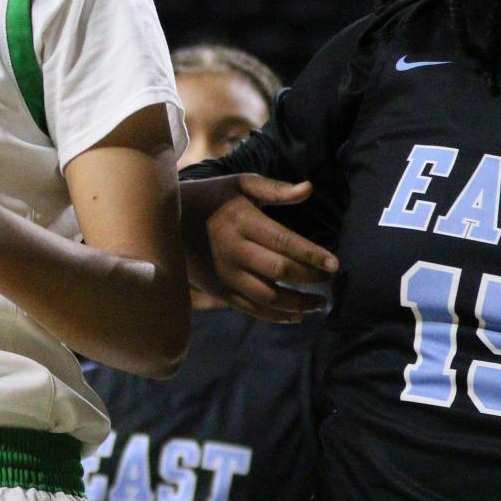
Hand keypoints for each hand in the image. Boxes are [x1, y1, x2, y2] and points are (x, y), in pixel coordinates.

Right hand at [180, 173, 335, 322]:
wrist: (165, 221)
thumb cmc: (212, 197)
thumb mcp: (239, 184)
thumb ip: (275, 188)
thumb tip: (309, 188)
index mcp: (242, 222)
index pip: (284, 242)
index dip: (312, 255)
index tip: (335, 265)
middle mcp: (234, 251)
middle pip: (281, 271)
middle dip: (311, 278)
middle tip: (330, 279)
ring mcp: (225, 274)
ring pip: (270, 297)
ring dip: (300, 304)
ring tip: (320, 303)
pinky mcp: (220, 290)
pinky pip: (253, 309)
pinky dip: (278, 316)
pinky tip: (297, 314)